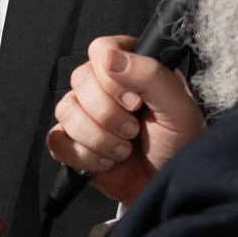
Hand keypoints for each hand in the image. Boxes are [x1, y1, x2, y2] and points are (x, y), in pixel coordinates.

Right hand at [46, 35, 207, 206]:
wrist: (168, 187)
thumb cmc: (180, 146)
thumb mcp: (179, 108)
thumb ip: (151, 75)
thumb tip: (109, 58)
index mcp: (132, 67)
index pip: (101, 49)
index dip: (112, 77)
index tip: (135, 102)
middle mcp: (105, 87)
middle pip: (80, 80)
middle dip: (108, 115)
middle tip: (134, 131)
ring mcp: (86, 114)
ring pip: (66, 110)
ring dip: (98, 138)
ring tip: (123, 150)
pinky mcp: (73, 142)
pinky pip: (57, 140)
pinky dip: (83, 156)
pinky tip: (106, 161)